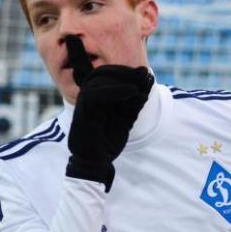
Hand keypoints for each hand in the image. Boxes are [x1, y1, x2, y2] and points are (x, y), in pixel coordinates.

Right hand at [63, 36, 152, 190]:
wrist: (96, 160)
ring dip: (124, 81)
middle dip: (127, 73)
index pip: (110, 72)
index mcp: (96, 92)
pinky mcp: (83, 110)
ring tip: (141, 89)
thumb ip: (136, 97)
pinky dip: (116, 90)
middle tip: (146, 76)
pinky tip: (133, 92)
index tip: (147, 76)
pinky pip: (98, 94)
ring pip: (101, 80)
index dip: (128, 71)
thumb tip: (147, 75)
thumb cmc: (108, 138)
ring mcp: (83, 101)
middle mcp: (87, 93)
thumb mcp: (127, 114)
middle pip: (105, 72)